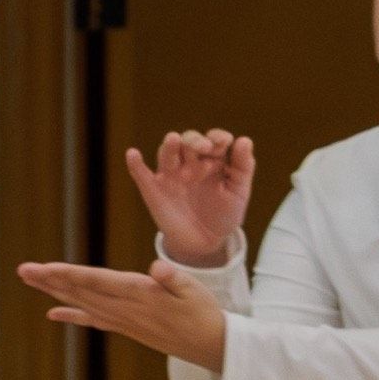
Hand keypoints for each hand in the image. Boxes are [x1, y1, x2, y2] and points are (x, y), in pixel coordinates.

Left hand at [14, 255, 233, 369]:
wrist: (212, 348)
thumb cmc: (206, 313)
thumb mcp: (196, 291)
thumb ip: (175, 279)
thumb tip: (158, 269)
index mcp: (141, 296)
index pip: (99, 282)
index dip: (71, 274)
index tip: (45, 268)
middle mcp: (126, 310)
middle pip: (82, 292)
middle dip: (51, 280)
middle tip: (23, 270)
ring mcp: (124, 321)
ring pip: (83, 304)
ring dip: (55, 291)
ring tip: (31, 279)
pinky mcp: (127, 328)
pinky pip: (93, 320)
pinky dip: (72, 315)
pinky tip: (53, 312)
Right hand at [123, 128, 257, 266]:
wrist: (205, 243)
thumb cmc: (223, 214)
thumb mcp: (239, 192)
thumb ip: (243, 167)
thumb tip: (245, 140)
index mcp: (212, 160)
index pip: (213, 140)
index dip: (218, 137)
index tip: (224, 142)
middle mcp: (190, 163)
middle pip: (188, 142)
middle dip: (195, 141)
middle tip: (204, 146)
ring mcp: (170, 175)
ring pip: (167, 153)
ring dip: (171, 146)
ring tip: (174, 139)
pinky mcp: (154, 190)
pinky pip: (141, 174)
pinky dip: (135, 164)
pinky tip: (133, 154)